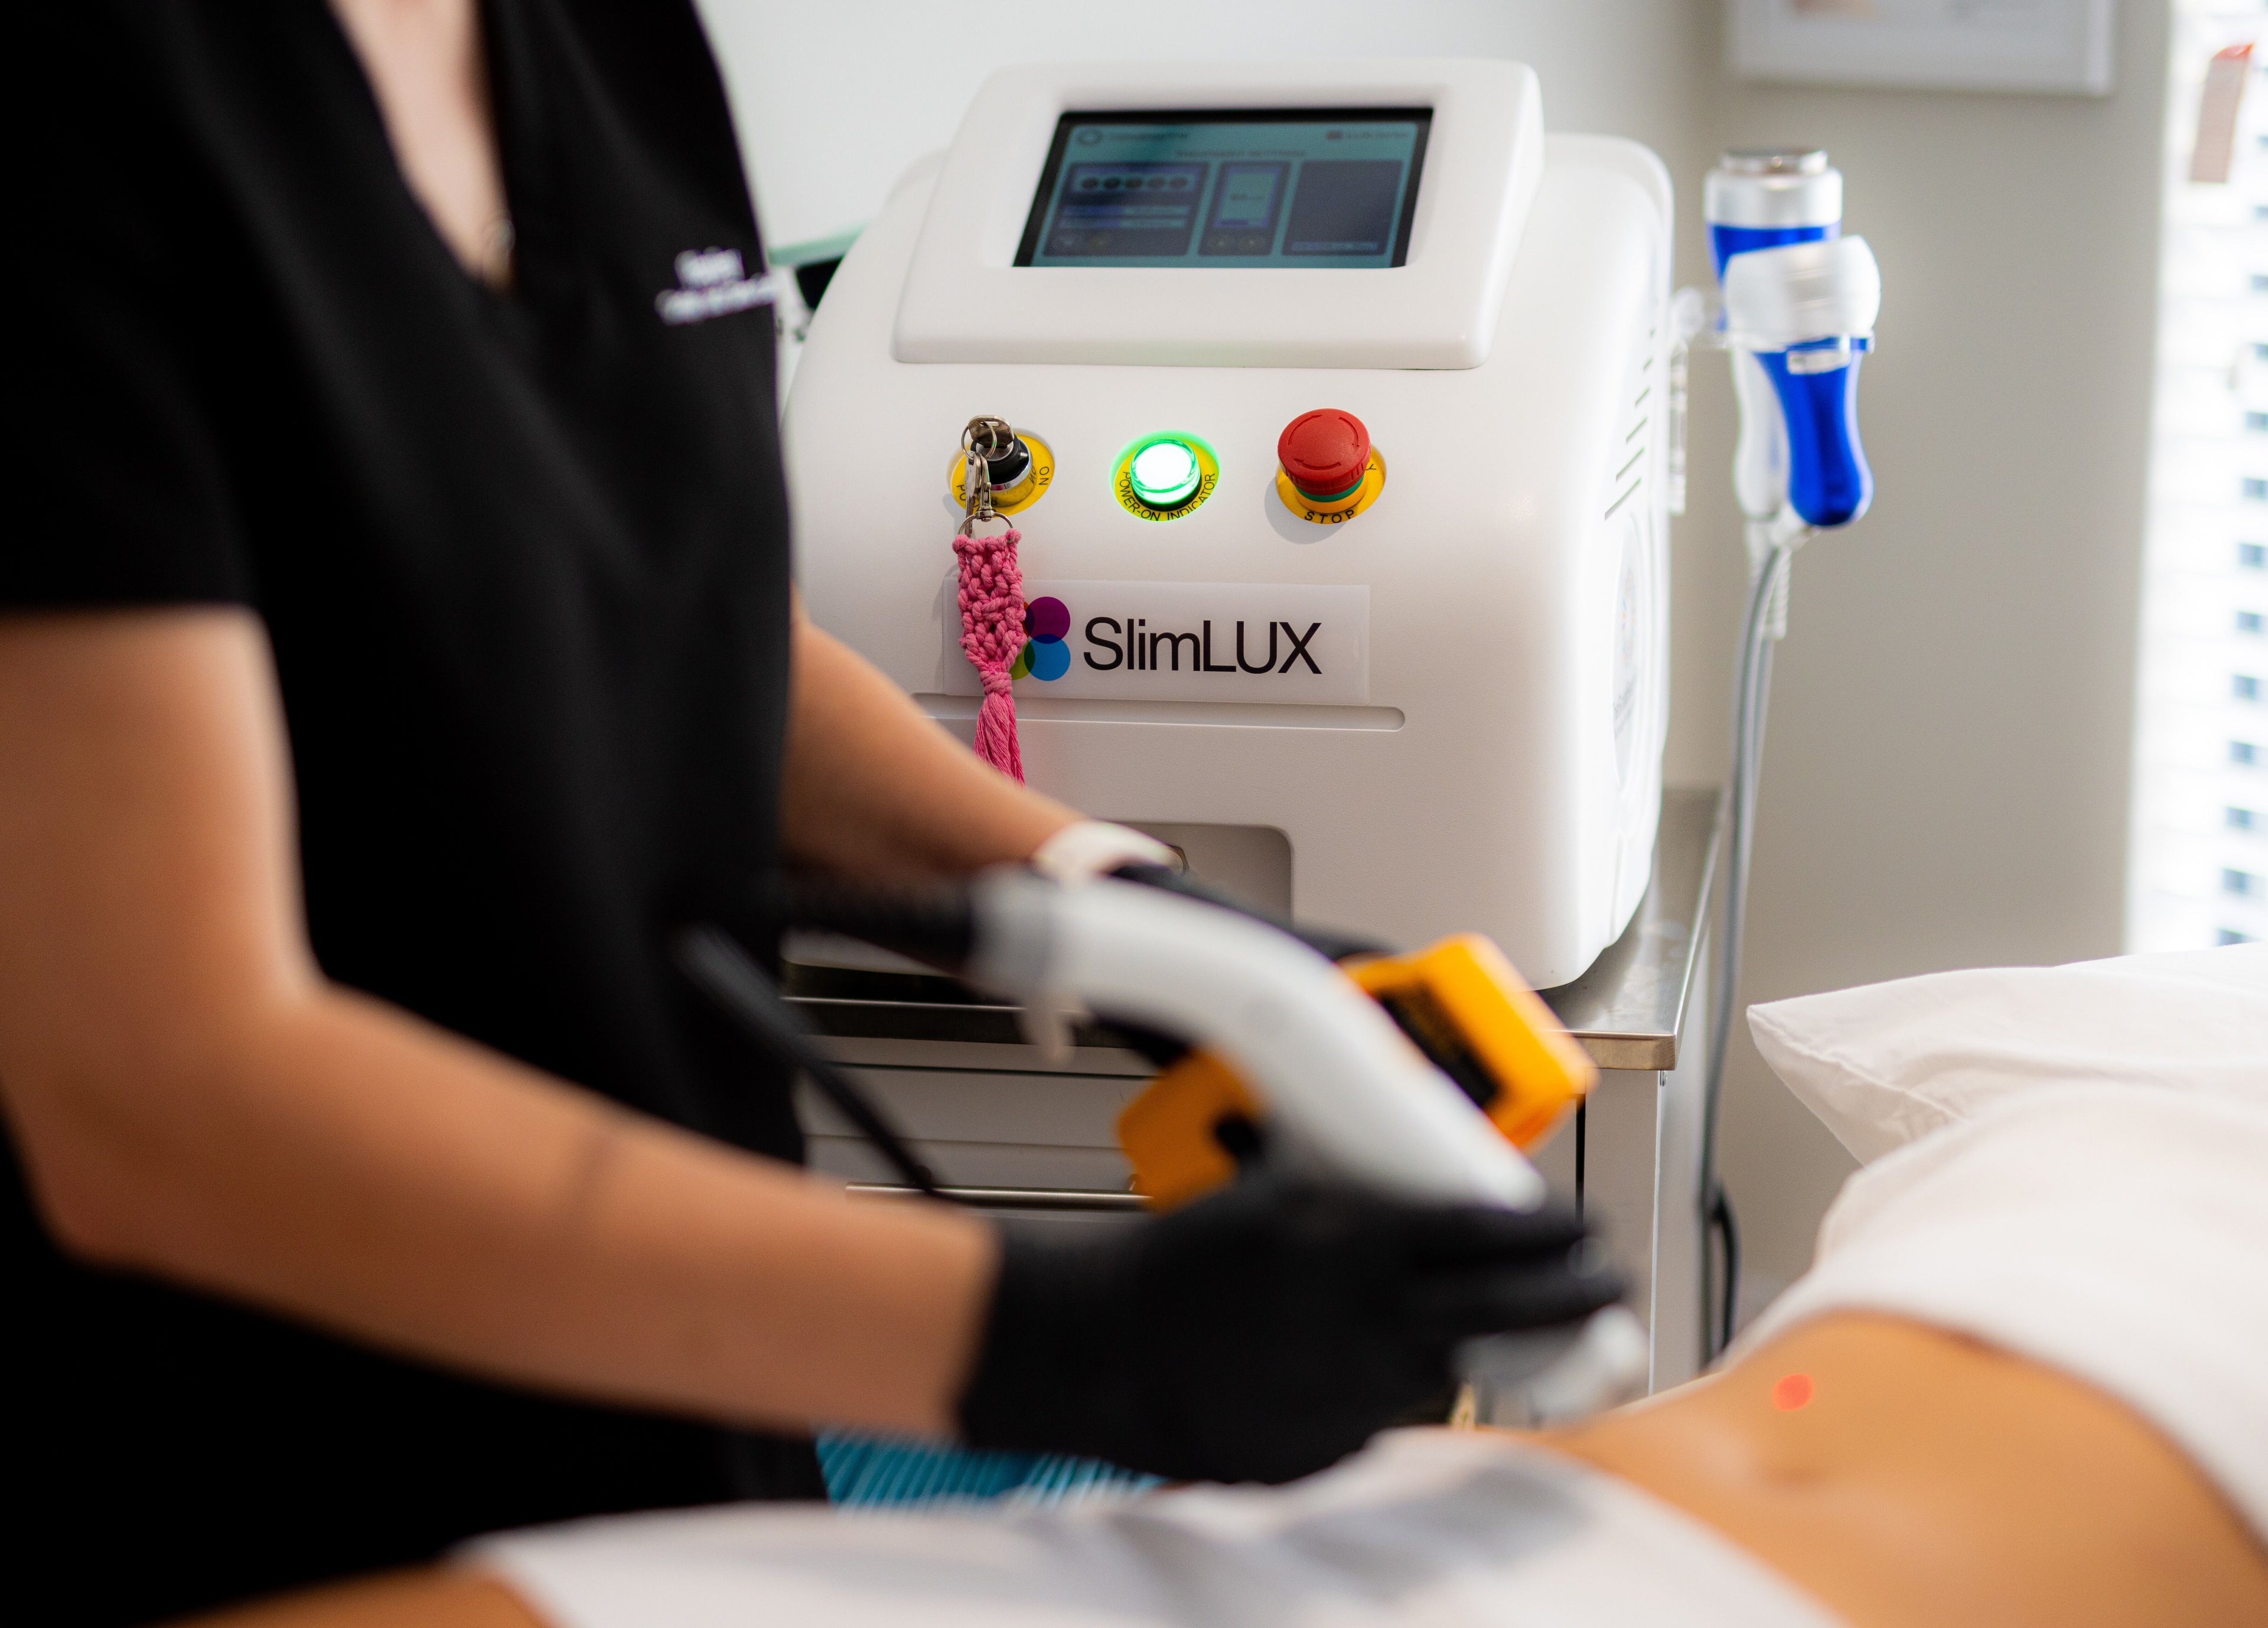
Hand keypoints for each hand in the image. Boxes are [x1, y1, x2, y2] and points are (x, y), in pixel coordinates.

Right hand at [955, 1173, 1622, 1483]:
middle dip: (1574, 1293)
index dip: (1557, 1232)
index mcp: (1361, 1246)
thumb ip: (1355, 1198)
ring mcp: (1358, 1395)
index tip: (1587, 1228)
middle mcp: (1374, 1325)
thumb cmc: (1178, 1262)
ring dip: (1461, 1343)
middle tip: (1606, 1281)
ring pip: (1448, 1368)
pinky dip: (1379, 1388)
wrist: (1105, 1348)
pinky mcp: (1333, 1449)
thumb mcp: (1275, 1196)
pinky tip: (1337, 1365)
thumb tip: (1421, 1190)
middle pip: (1511, 1309)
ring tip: (1448, 1321)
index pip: (1496, 1236)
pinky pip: (1382, 1415)